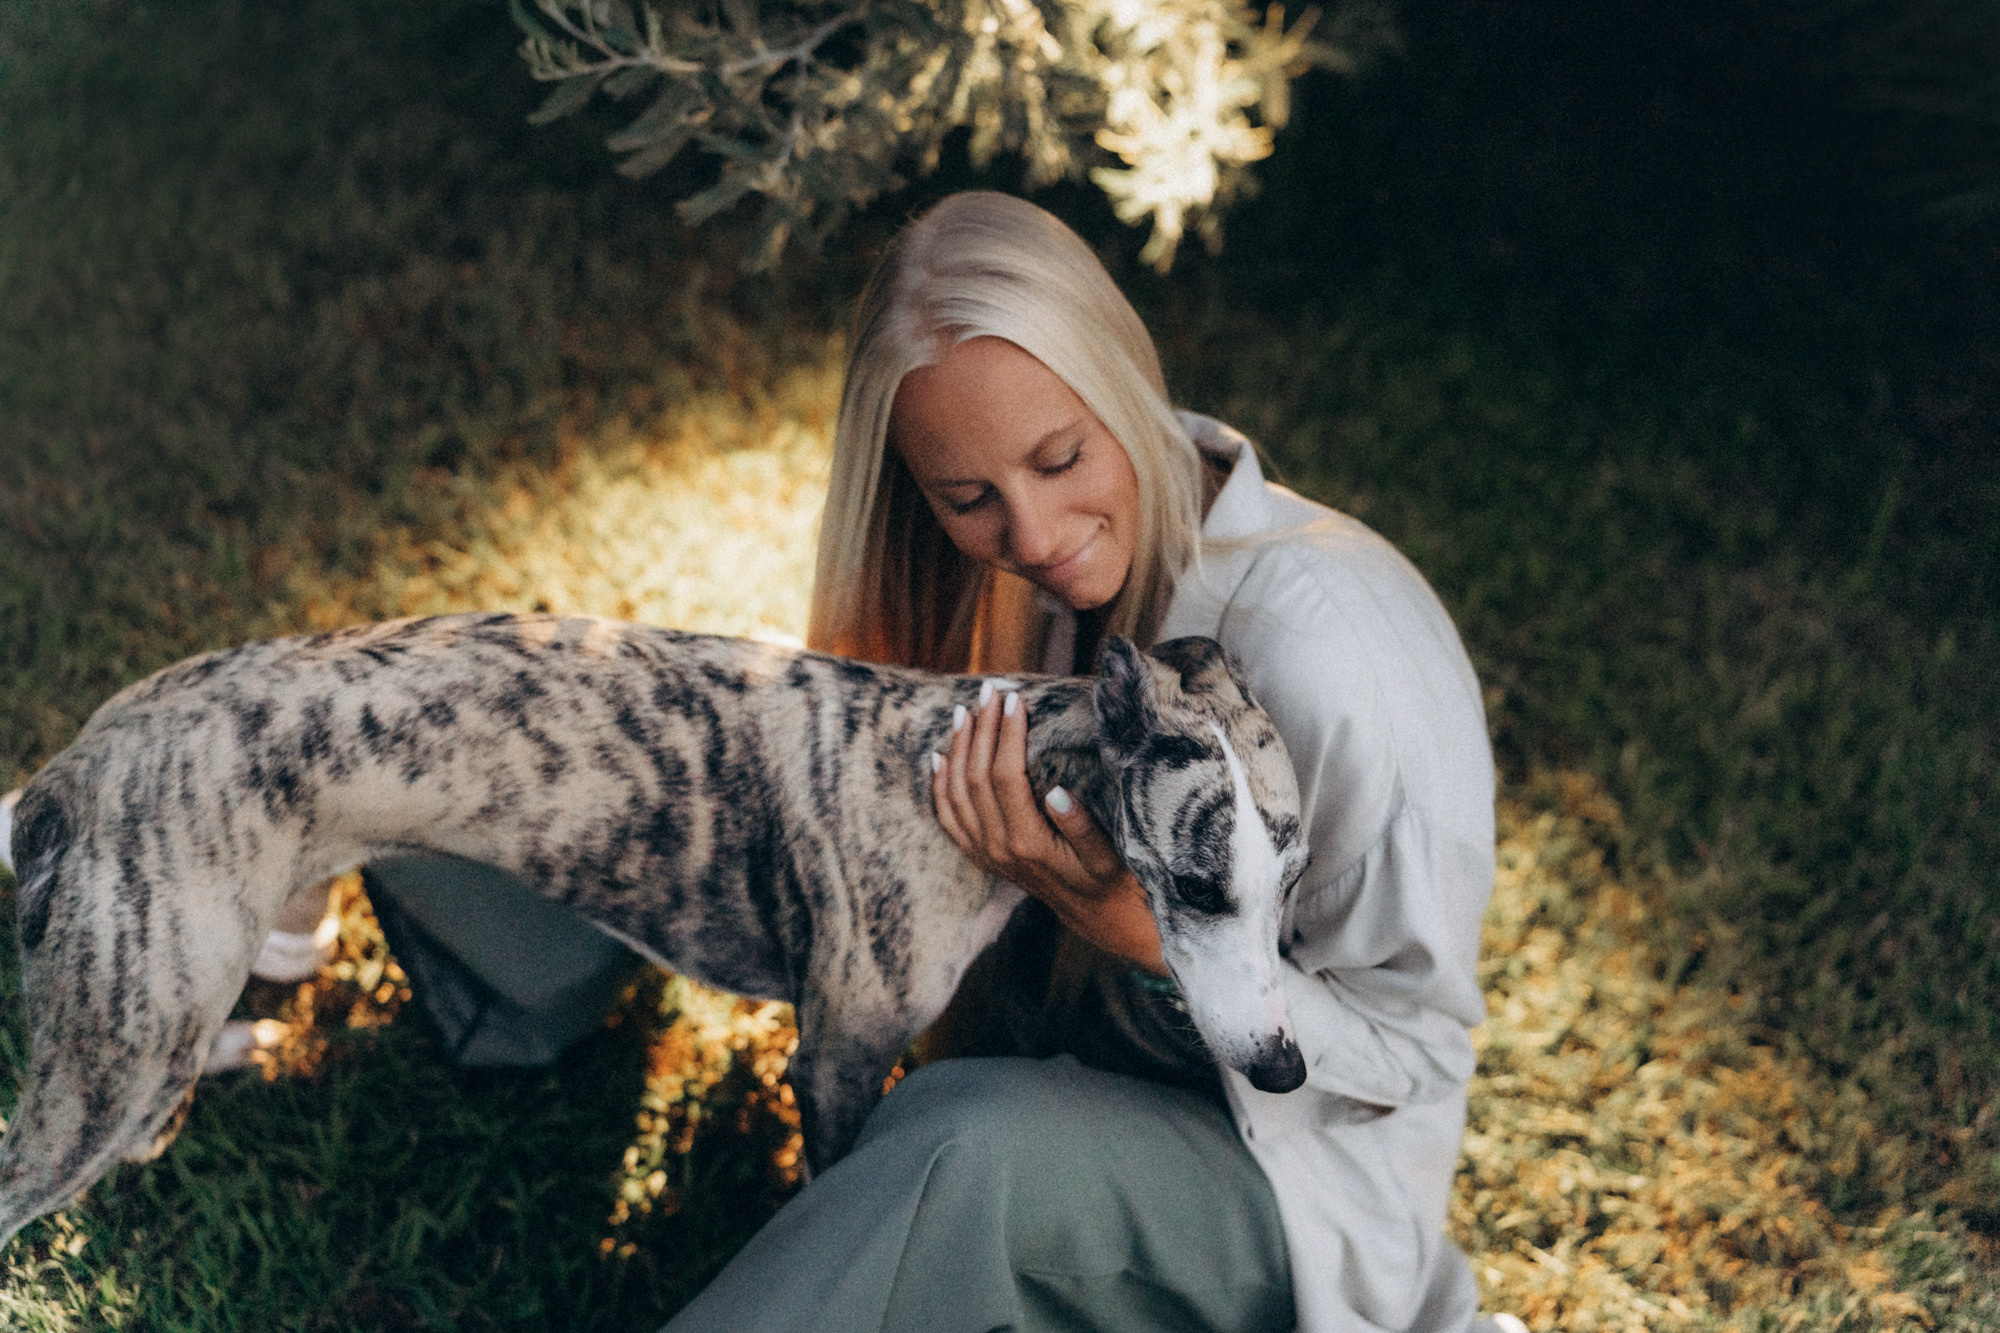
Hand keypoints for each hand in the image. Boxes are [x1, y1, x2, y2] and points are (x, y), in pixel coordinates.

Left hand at [931, 683, 1166, 973]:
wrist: (1096, 916)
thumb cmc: (1109, 879)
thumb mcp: (1107, 856)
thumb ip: (1081, 827)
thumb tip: (1056, 791)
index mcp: (1028, 843)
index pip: (1006, 776)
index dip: (1007, 735)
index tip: (1015, 700)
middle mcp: (997, 849)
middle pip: (976, 777)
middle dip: (982, 729)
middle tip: (989, 692)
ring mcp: (984, 853)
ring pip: (955, 793)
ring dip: (957, 748)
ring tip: (964, 712)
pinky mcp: (979, 855)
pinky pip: (947, 817)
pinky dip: (939, 784)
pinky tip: (939, 756)